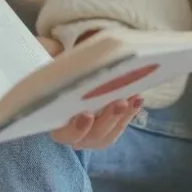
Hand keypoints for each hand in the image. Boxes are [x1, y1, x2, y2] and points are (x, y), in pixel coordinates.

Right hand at [37, 35, 143, 149]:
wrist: (68, 76)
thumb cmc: (57, 73)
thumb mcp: (53, 69)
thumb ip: (57, 68)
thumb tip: (60, 55)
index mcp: (56, 123)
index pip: (65, 134)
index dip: (76, 129)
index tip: (87, 114)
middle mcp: (75, 134)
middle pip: (93, 136)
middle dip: (108, 120)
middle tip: (119, 102)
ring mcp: (93, 133)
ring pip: (109, 134)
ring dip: (122, 116)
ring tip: (132, 97)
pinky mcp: (109, 127)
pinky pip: (121, 125)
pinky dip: (131, 111)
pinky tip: (138, 98)